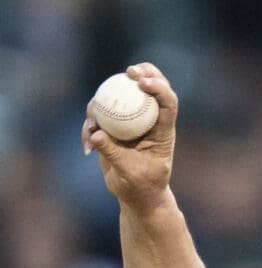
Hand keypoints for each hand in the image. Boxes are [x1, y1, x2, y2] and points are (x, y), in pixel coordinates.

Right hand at [82, 62, 177, 211]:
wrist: (137, 197)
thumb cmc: (141, 187)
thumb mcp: (130, 173)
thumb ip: (113, 153)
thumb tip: (96, 134)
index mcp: (162, 131)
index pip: (167, 104)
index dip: (159, 88)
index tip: (143, 82)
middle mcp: (149, 122)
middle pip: (149, 89)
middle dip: (143, 73)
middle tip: (129, 71)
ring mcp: (131, 122)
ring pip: (119, 98)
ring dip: (102, 105)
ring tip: (92, 125)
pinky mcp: (113, 128)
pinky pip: (99, 117)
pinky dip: (90, 128)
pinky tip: (87, 147)